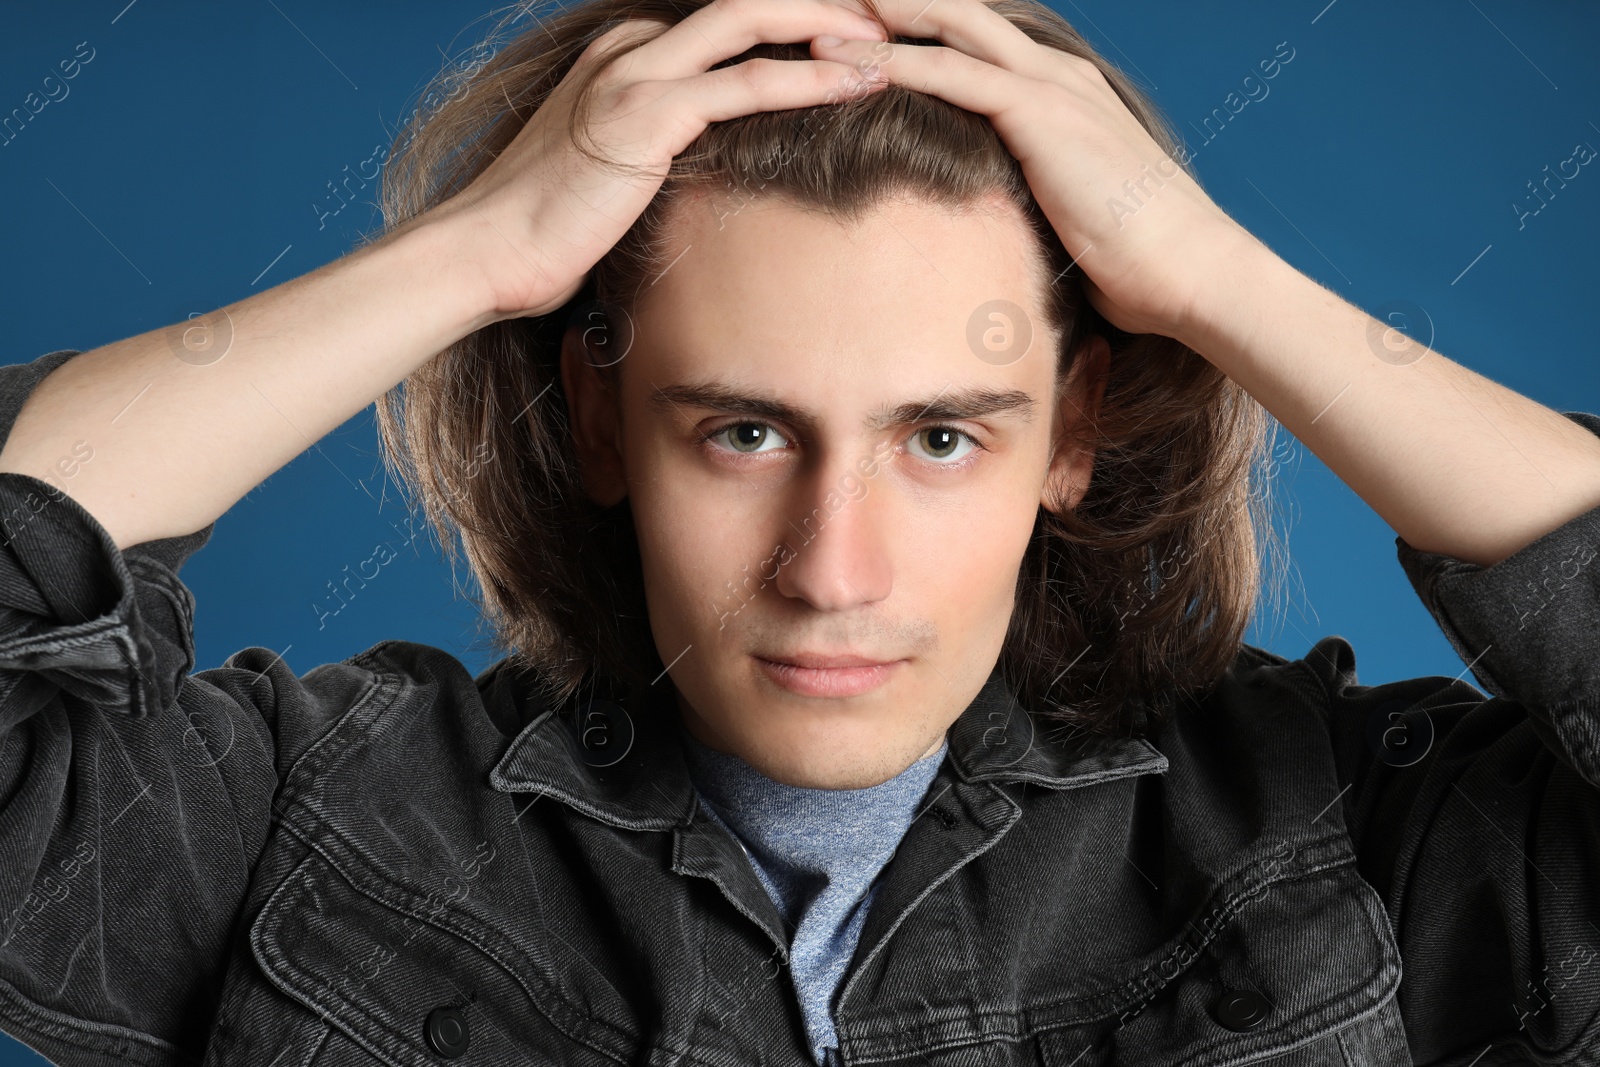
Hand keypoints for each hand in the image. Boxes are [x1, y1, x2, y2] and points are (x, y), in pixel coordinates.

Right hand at [414, 0, 892, 321]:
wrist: (486, 252)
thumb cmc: (544, 230)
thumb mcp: (609, 175)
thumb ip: (658, 152)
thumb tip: (704, 177)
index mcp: (625, 56)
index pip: (728, 21)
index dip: (795, 20)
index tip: (854, 36)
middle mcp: (632, 48)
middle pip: (747, 1)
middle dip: (824, 3)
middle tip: (891, 18)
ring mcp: (637, 73)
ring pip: (753, 22)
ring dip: (830, 27)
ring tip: (893, 44)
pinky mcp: (647, 115)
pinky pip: (747, 83)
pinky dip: (810, 76)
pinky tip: (859, 82)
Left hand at [810, 0, 1254, 340]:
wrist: (1190, 271)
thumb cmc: (1138, 263)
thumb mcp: (1071, 219)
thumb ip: (1030, 203)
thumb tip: (994, 238)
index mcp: (1062, 94)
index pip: (977, 46)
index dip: (919, 32)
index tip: (861, 31)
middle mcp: (1055, 74)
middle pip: (956, 18)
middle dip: (893, 6)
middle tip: (827, 2)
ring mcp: (1048, 86)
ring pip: (945, 29)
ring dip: (876, 22)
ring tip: (814, 17)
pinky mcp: (1038, 112)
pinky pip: (949, 73)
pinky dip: (891, 61)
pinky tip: (841, 61)